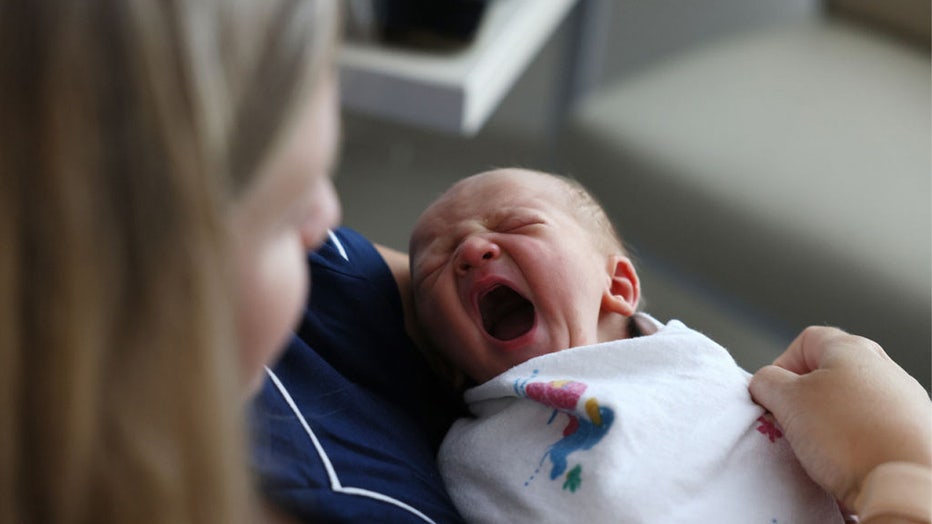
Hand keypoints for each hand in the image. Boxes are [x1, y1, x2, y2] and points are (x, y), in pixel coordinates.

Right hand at [749, 326, 930, 509]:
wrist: (907, 481)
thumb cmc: (847, 435)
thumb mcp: (786, 400)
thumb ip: (766, 381)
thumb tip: (765, 382)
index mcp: (851, 348)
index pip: (805, 341)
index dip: (782, 366)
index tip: (775, 395)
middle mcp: (883, 366)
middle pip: (830, 372)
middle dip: (806, 397)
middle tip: (794, 422)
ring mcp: (904, 398)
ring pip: (852, 401)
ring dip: (831, 421)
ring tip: (822, 447)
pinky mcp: (915, 429)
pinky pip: (874, 427)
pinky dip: (857, 440)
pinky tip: (850, 460)